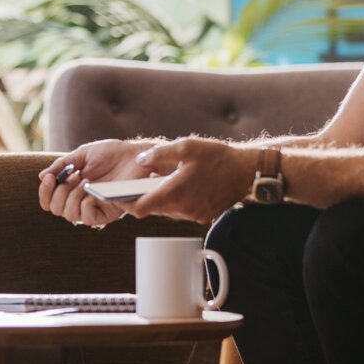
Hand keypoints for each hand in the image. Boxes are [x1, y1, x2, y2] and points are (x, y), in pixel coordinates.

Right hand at [38, 138, 160, 227]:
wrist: (135, 155)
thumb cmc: (111, 153)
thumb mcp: (81, 155)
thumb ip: (61, 165)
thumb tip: (42, 177)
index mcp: (71, 187)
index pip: (49, 200)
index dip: (44, 192)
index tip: (50, 178)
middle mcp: (80, 200)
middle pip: (56, 209)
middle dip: (59, 192)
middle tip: (74, 176)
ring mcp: (94, 207)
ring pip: (69, 215)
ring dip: (72, 196)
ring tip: (84, 180)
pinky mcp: (108, 212)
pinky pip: (89, 218)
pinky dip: (85, 204)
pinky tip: (91, 190)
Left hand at [125, 137, 257, 222]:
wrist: (247, 172)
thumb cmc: (217, 157)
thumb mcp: (185, 147)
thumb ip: (158, 154)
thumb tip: (140, 161)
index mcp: (175, 193)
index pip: (140, 209)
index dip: (125, 204)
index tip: (117, 197)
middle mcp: (183, 209)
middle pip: (153, 209)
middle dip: (144, 196)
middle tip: (137, 183)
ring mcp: (194, 214)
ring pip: (167, 210)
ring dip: (161, 197)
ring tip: (161, 179)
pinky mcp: (203, 216)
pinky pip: (181, 210)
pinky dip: (175, 200)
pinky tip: (179, 184)